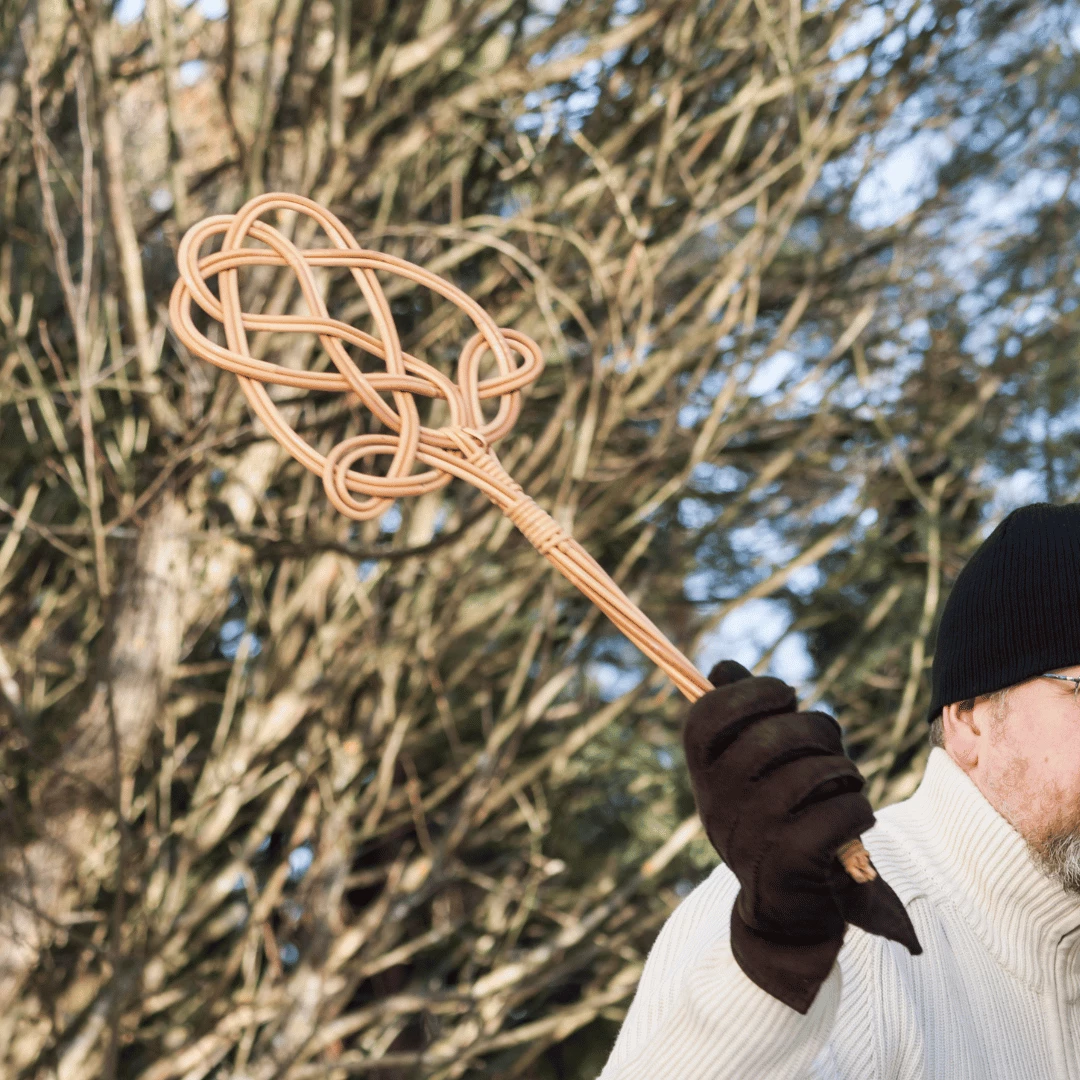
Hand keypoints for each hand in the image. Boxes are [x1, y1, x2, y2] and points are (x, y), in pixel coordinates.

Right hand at [682, 660, 921, 1012]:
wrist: (786, 912)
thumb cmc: (774, 820)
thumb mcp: (746, 771)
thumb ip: (739, 718)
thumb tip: (722, 668)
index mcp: (703, 775)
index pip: (707, 714)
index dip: (751, 691)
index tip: (786, 695)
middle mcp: (717, 803)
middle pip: (773, 736)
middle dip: (817, 728)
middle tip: (828, 744)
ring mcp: (752, 835)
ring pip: (816, 771)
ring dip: (845, 771)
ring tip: (845, 784)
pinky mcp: (791, 863)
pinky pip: (841, 812)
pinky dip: (858, 809)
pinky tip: (854, 817)